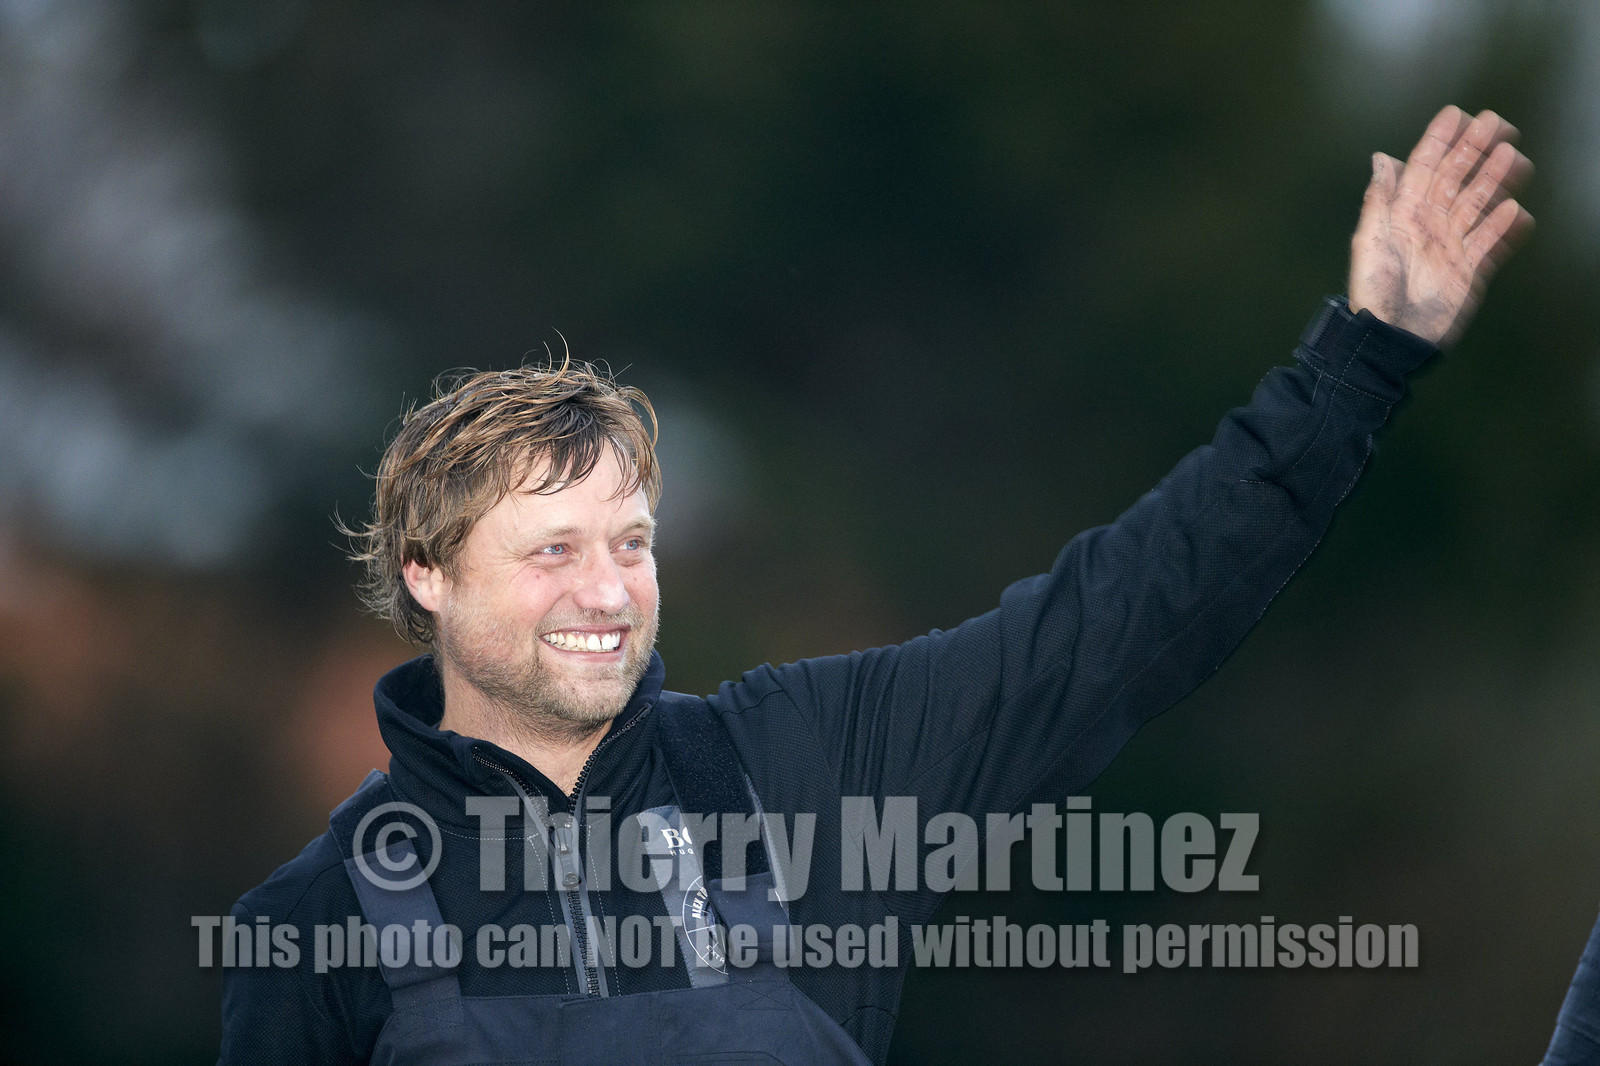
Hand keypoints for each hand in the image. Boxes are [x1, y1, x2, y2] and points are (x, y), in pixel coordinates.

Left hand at [1348, 105, 1533, 347]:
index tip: (1456, 114)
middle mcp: (1428, 224)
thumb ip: (1380, 199)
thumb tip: (1382, 158)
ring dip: (1494, 179)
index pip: (1424, 168)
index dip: (1439, 141)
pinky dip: (1503, 226)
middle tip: (1497, 123)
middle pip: (1457, 179)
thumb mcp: (1369, 241)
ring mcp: (1451, 246)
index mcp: (1402, 214)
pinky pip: (1490, 242)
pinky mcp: (1469, 270)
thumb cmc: (1372, 291)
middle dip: (1475, 149)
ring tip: (1513, 157)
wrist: (1390, 338)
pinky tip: (1514, 210)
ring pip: (1478, 204)